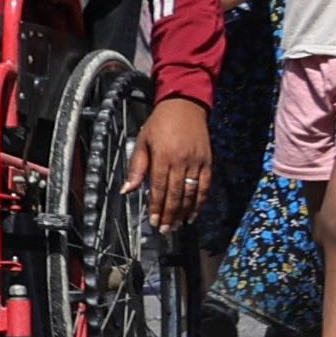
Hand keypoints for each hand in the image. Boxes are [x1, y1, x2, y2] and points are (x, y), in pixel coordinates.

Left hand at [123, 96, 210, 232]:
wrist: (184, 106)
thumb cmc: (159, 124)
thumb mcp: (142, 141)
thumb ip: (136, 167)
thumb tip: (127, 190)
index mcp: (162, 155)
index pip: (159, 187)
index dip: (156, 206)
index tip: (154, 221)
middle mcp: (181, 161)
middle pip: (175, 194)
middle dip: (170, 214)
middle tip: (165, 230)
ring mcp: (197, 162)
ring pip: (191, 193)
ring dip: (184, 212)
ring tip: (177, 225)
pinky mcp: (208, 162)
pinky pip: (205, 187)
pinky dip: (200, 202)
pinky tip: (194, 213)